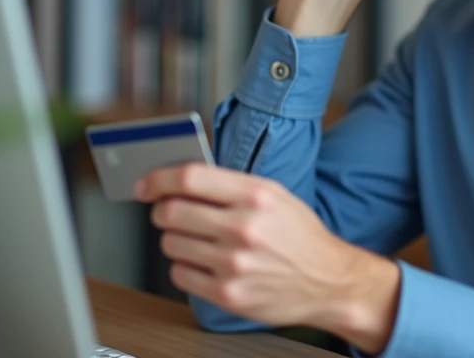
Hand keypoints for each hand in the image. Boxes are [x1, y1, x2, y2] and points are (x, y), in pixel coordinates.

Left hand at [136, 163, 399, 353]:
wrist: (328, 281)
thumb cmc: (300, 237)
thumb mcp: (274, 195)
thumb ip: (230, 186)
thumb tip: (181, 180)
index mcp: (255, 195)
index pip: (190, 179)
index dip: (158, 179)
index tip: (145, 184)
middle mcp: (244, 228)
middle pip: (172, 212)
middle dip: (163, 211)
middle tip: (170, 213)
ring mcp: (234, 264)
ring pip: (171, 244)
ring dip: (175, 240)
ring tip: (197, 240)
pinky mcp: (228, 294)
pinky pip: (180, 274)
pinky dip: (184, 266)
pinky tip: (204, 262)